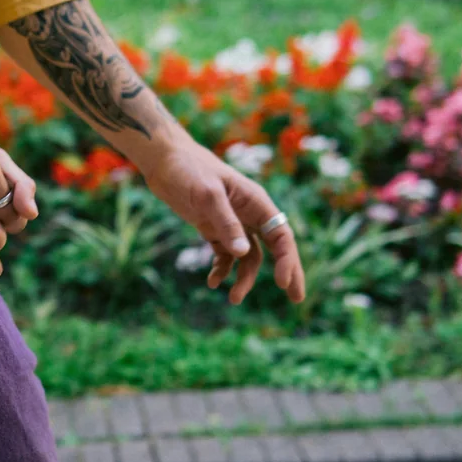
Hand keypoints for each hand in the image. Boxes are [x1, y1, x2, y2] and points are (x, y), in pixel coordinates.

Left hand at [141, 140, 305, 303]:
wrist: (164, 162)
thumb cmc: (189, 170)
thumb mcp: (207, 195)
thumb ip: (226, 223)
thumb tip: (242, 253)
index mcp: (256, 202)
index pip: (281, 235)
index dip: (287, 259)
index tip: (283, 283)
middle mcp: (249, 214)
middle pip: (275, 249)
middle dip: (286, 273)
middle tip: (296, 299)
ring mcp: (231, 223)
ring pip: (248, 257)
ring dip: (244, 278)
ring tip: (234, 300)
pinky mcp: (212, 229)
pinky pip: (224, 255)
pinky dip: (221, 270)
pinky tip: (212, 283)